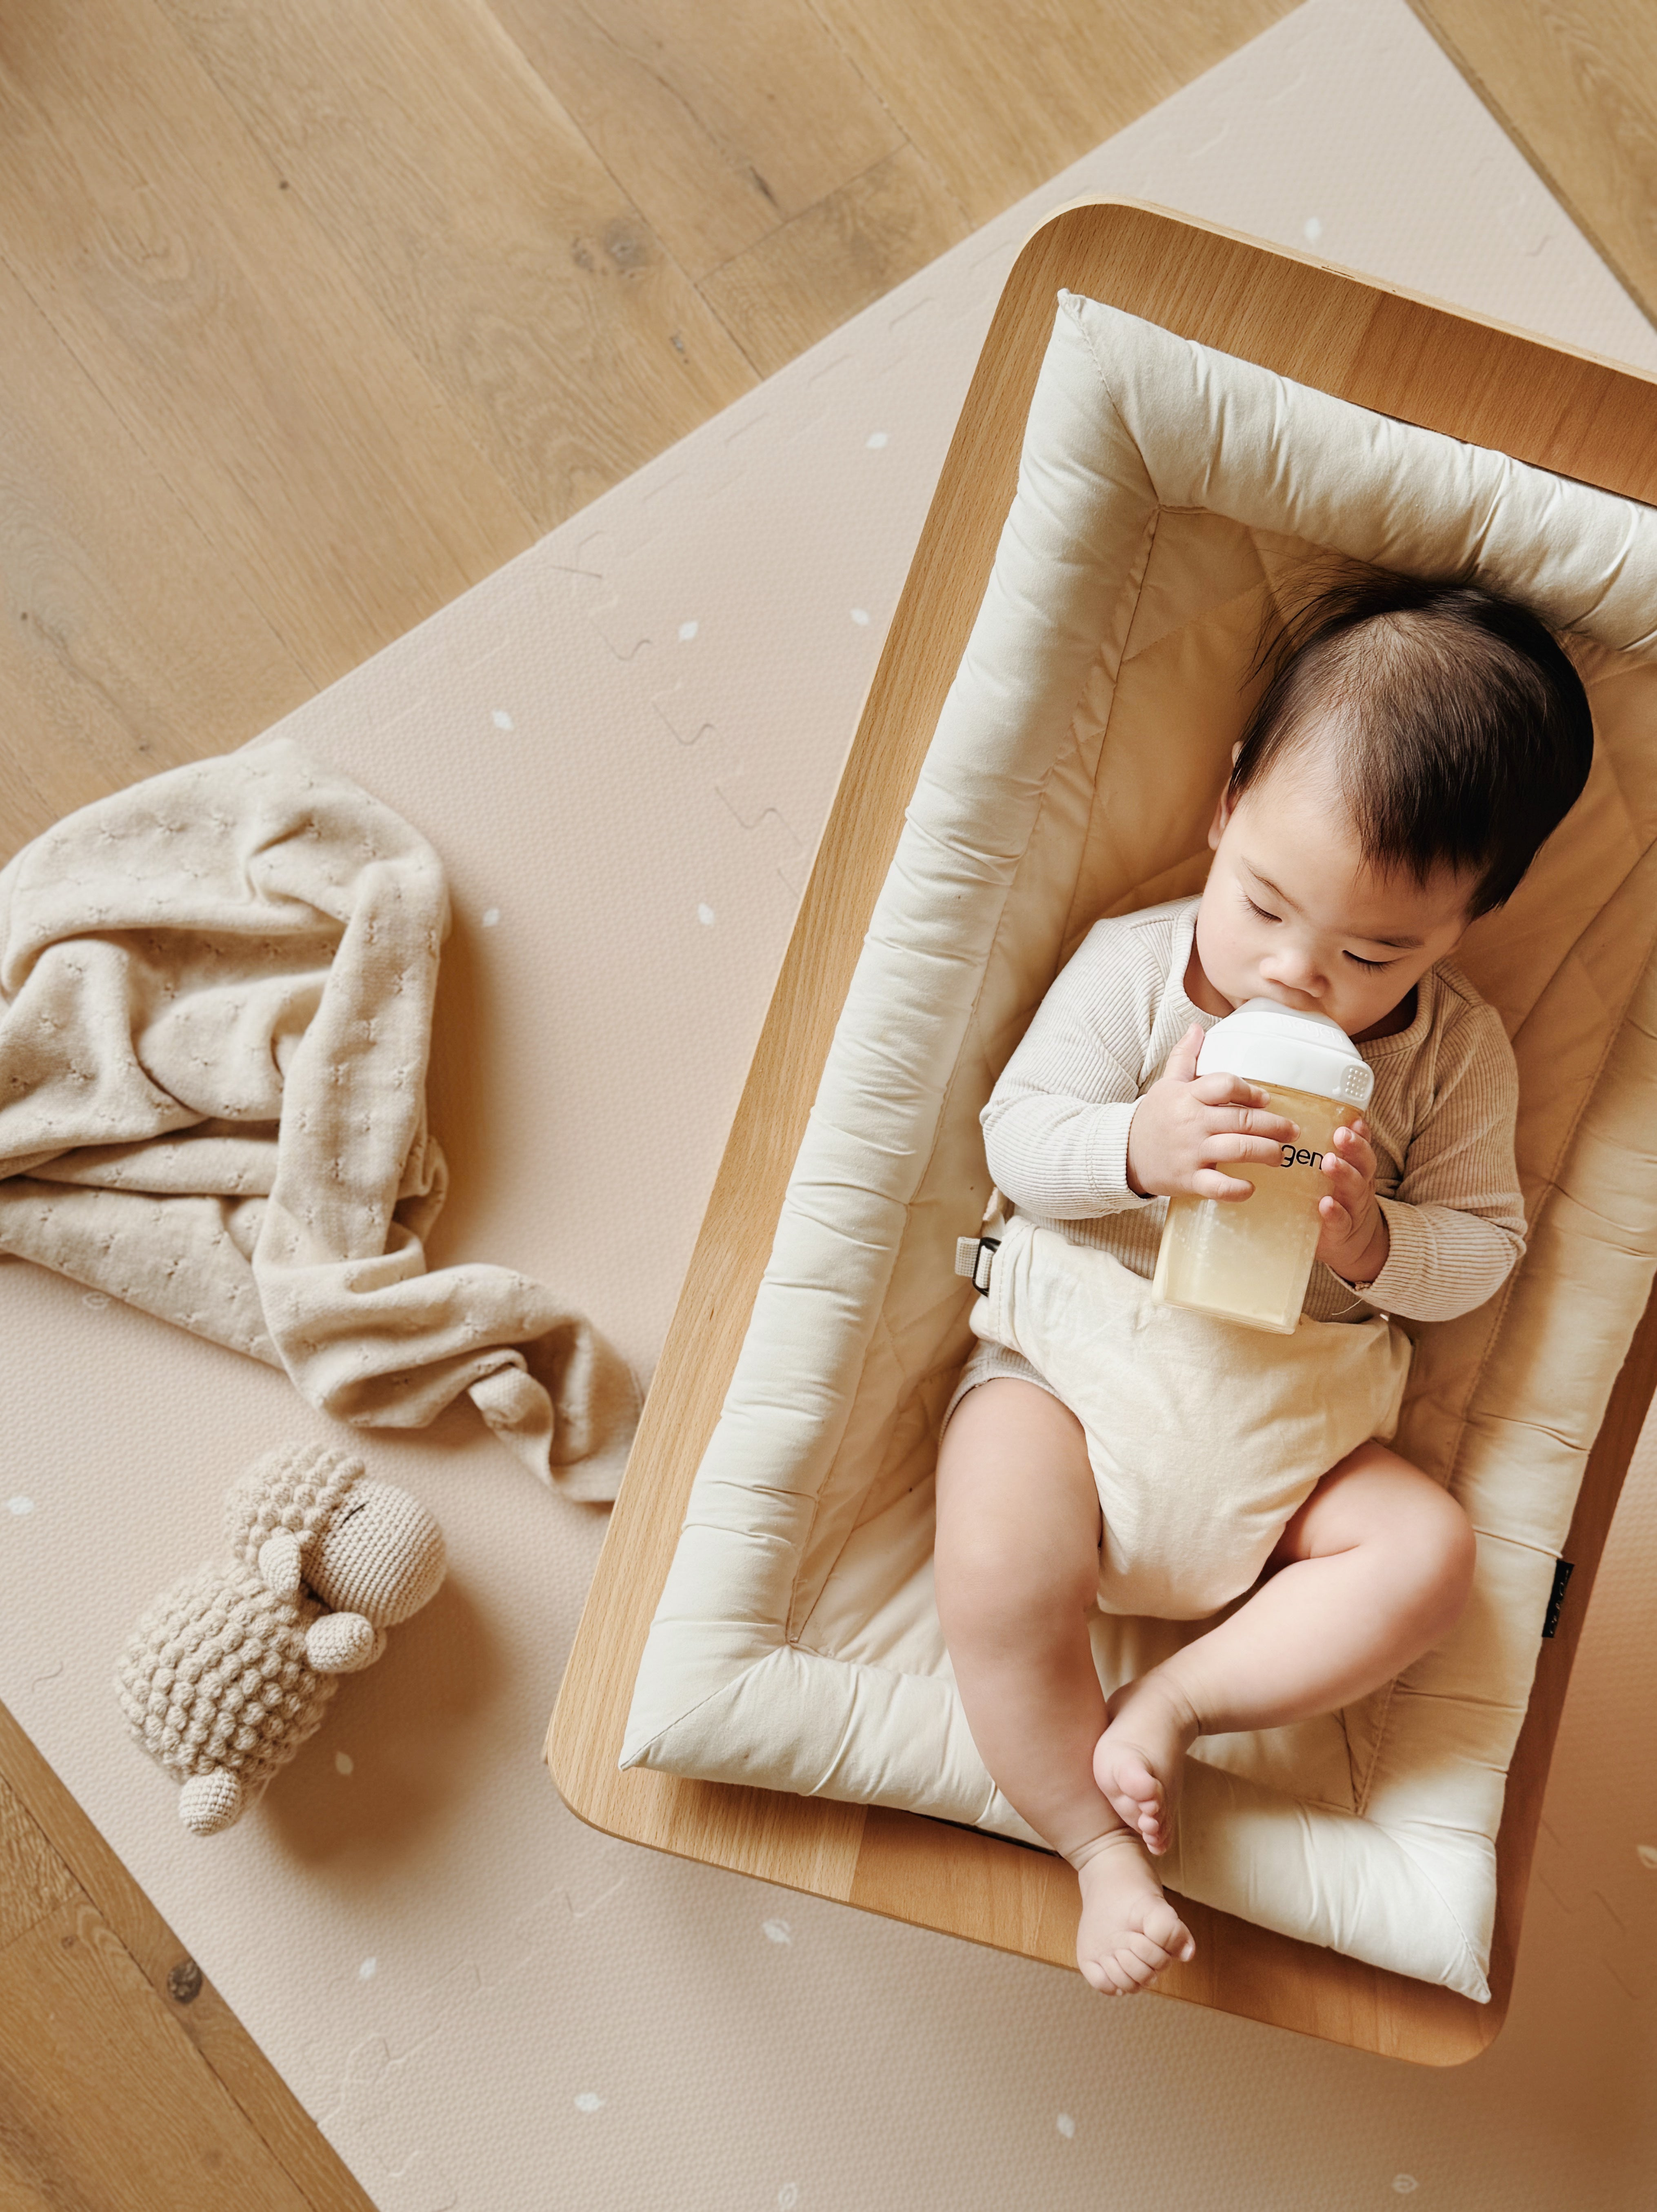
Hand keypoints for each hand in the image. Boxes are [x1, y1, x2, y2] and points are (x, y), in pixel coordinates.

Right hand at [1126, 1023, 1300, 1200]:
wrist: (1124, 1154)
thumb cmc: (1153, 1118)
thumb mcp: (1166, 1084)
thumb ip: (1184, 1056)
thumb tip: (1198, 1028)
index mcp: (1187, 1096)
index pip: (1225, 1085)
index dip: (1250, 1091)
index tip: (1265, 1100)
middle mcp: (1192, 1122)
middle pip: (1242, 1119)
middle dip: (1274, 1126)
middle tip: (1291, 1132)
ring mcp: (1191, 1152)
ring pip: (1238, 1149)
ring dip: (1267, 1152)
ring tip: (1279, 1155)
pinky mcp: (1189, 1179)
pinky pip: (1219, 1187)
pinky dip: (1238, 1189)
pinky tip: (1251, 1188)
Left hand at [1315, 1118, 1389, 1283]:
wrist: (1351, 1244)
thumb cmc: (1336, 1201)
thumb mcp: (1337, 1177)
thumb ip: (1326, 1155)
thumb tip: (1301, 1122)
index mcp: (1357, 1169)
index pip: (1362, 1147)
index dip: (1361, 1135)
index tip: (1353, 1121)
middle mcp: (1359, 1186)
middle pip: (1363, 1164)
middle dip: (1354, 1148)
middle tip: (1341, 1135)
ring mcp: (1352, 1208)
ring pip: (1354, 1188)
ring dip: (1343, 1174)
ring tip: (1330, 1162)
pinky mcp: (1340, 1231)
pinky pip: (1341, 1221)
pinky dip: (1334, 1212)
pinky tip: (1326, 1204)